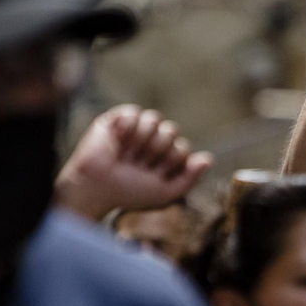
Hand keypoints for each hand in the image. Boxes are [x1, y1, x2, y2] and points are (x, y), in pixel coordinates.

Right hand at [55, 105, 213, 220]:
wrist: (96, 187)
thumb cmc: (129, 192)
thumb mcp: (165, 192)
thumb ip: (189, 178)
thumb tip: (209, 159)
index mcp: (166, 156)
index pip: (183, 147)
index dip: (170, 161)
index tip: (154, 174)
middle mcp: (153, 140)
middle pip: (171, 130)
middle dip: (156, 150)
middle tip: (138, 164)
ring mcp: (137, 128)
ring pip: (155, 119)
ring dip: (141, 141)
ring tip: (126, 154)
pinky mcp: (118, 119)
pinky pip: (135, 113)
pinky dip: (127, 129)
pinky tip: (118, 141)